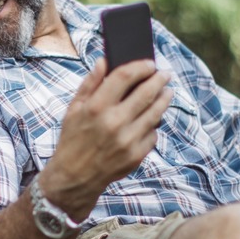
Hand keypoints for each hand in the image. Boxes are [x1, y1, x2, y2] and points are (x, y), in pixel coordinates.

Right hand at [40, 58, 172, 219]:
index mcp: (96, 107)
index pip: (125, 77)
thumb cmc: (73, 139)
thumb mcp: (73, 109)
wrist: (74, 177)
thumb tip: (105, 61)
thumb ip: (90, 83)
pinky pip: (152, 134)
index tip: (149, 63)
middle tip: (165, 74)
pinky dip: (152, 125)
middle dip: (159, 79)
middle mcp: (114, 122)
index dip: (140, 66)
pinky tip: (150, 120)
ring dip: (164, 99)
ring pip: (156, 112)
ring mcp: (128, 140)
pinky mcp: (136, 155)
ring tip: (167, 92)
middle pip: (146, 92)